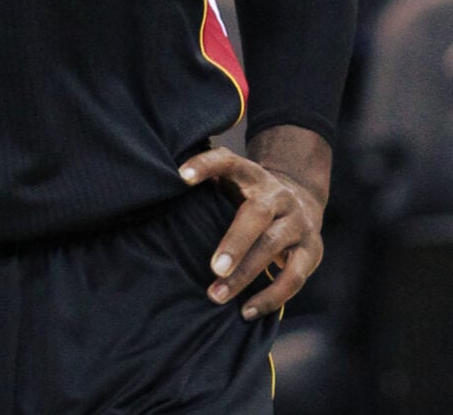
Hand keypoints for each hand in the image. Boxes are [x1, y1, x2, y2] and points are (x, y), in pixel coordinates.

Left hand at [179, 144, 325, 319]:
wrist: (302, 199)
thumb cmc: (249, 194)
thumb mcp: (232, 180)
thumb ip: (206, 180)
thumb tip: (162, 182)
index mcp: (252, 174)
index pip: (228, 162)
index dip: (205, 165)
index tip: (181, 176)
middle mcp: (278, 196)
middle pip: (257, 214)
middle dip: (234, 242)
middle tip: (213, 268)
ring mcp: (298, 223)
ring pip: (273, 247)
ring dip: (245, 275)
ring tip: (215, 296)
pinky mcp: (312, 250)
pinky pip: (293, 278)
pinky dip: (270, 297)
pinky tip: (246, 311)